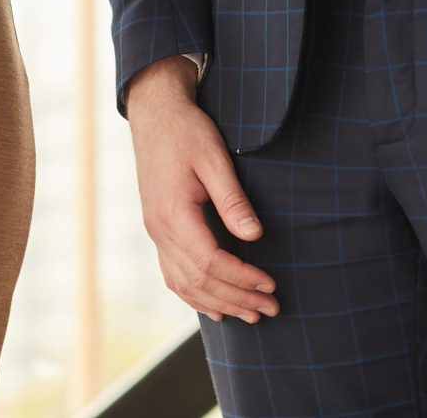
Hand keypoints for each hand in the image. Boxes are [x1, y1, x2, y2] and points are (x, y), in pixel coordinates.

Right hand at [125, 57, 279, 323]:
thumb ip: (233, 200)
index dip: (241, 278)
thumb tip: (254, 236)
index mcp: (172, 213)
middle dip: (237, 298)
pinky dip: (194, 295)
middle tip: (271, 308)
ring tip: (250, 314)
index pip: (209, 262)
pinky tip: (213, 307)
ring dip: (218, 303)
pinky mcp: (157, 229)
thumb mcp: (214, 158)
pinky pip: (172, 274)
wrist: (155, 112)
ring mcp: (155, 232)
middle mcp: (158, 229)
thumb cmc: (187, 130)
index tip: (270, 284)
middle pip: (198, 280)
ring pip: (184, 284)